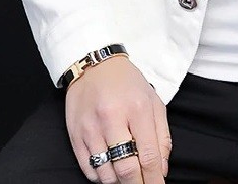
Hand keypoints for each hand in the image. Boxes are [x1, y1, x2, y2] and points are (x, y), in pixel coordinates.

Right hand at [65, 55, 171, 182]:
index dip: (154, 179)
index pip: (148, 155)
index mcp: (137, 108)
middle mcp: (113, 118)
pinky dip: (101, 177)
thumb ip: (162, 134)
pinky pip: (88, 169)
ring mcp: (91, 128)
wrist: (94, 65)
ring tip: (127, 178)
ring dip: (119, 182)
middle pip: (126, 169)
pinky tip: (110, 172)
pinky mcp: (75, 135)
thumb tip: (161, 169)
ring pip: (106, 173)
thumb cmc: (127, 83)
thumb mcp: (153, 100)